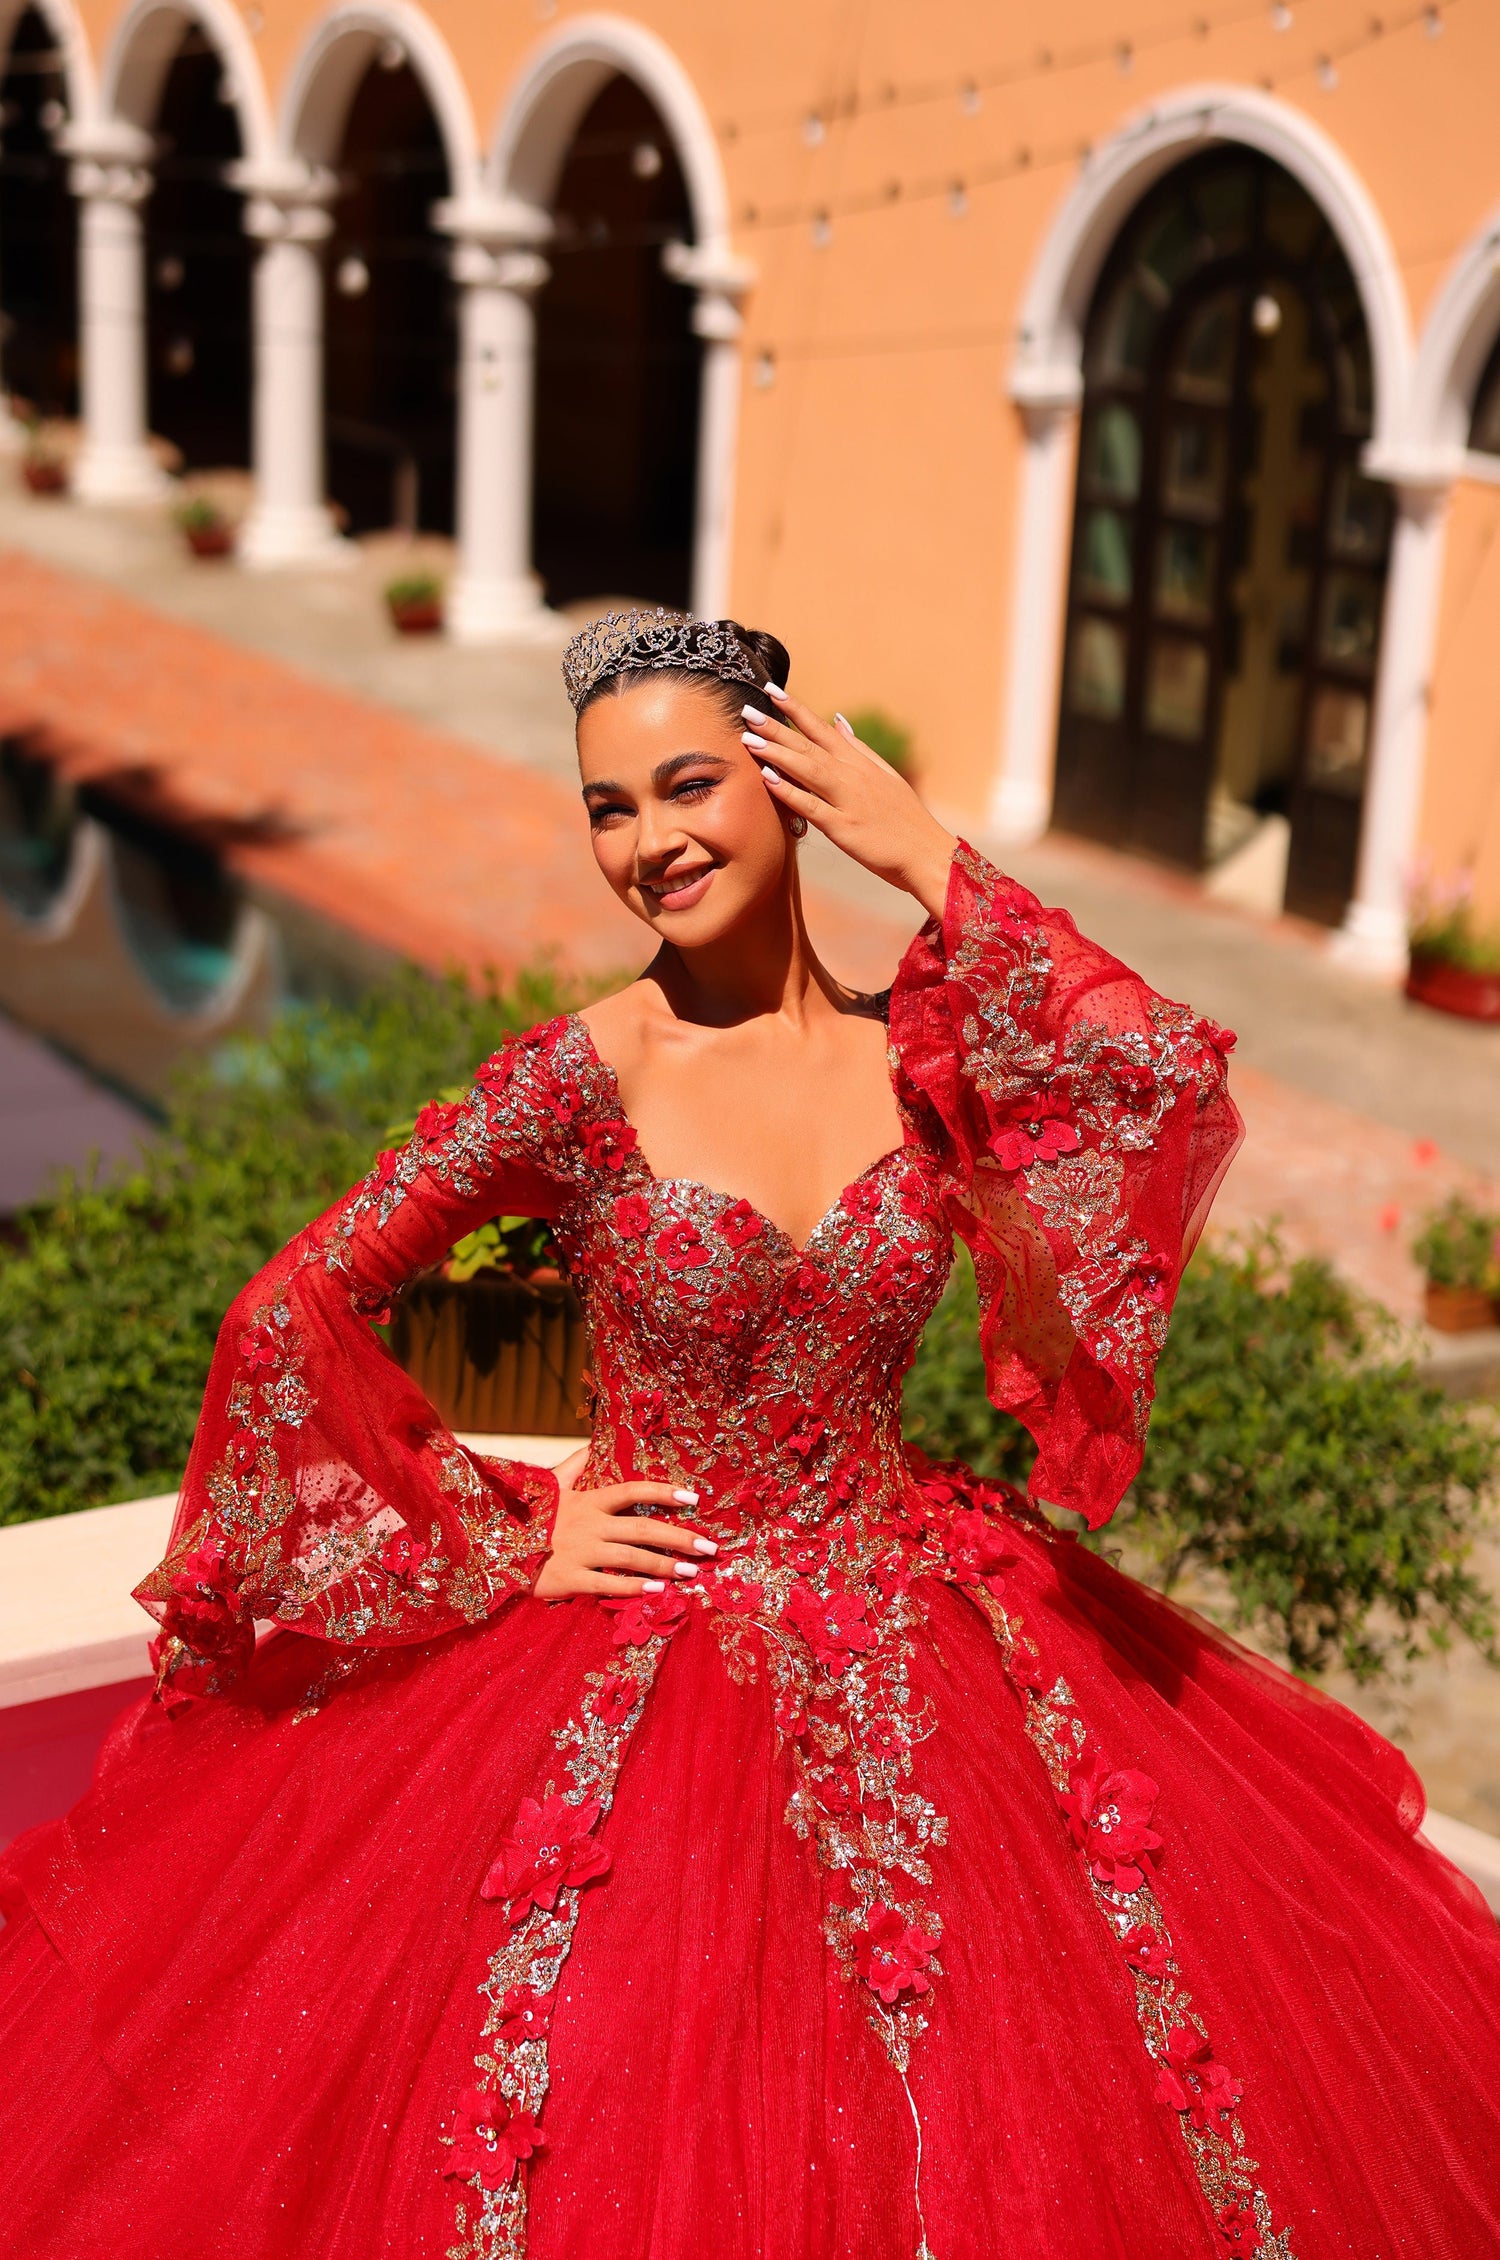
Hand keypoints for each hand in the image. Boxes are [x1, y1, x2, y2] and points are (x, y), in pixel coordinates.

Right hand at [532, 1451, 715, 1598]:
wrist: (492, 1546)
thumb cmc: (527, 1515)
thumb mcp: (549, 1484)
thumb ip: (574, 1464)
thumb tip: (593, 1441)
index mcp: (588, 1499)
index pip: (634, 1490)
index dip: (665, 1492)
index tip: (694, 1499)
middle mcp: (589, 1524)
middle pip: (644, 1526)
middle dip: (681, 1537)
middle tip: (710, 1547)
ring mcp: (580, 1552)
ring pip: (633, 1557)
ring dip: (666, 1565)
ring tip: (693, 1572)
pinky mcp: (570, 1579)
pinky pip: (609, 1584)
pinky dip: (634, 1588)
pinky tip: (657, 1591)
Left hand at [741, 688, 956, 919]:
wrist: (927, 853)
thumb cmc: (906, 819)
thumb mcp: (887, 775)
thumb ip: (859, 748)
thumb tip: (838, 721)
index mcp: (860, 763)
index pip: (822, 730)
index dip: (796, 710)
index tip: (772, 690)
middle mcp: (852, 776)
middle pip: (808, 745)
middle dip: (776, 726)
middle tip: (748, 710)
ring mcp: (847, 800)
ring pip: (807, 769)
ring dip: (777, 753)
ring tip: (749, 738)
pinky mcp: (844, 827)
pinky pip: (812, 807)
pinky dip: (790, 792)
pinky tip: (768, 779)